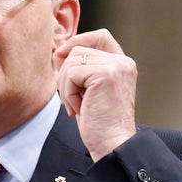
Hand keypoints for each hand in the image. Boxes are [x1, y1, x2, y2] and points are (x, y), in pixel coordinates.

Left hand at [53, 29, 137, 161]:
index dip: (78, 41)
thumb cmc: (99, 123)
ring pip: (72, 60)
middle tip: (71, 99)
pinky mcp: (105, 75)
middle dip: (65, 73)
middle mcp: (123, 62)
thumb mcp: (89, 90)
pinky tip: (79, 109)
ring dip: (66, 86)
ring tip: (76, 106)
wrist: (112, 145)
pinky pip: (71, 74)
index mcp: (122, 64)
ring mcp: (116, 67)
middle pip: (78, 49)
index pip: (99, 36)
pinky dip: (68, 93)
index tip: (63, 58)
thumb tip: (58, 51)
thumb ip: (81, 69)